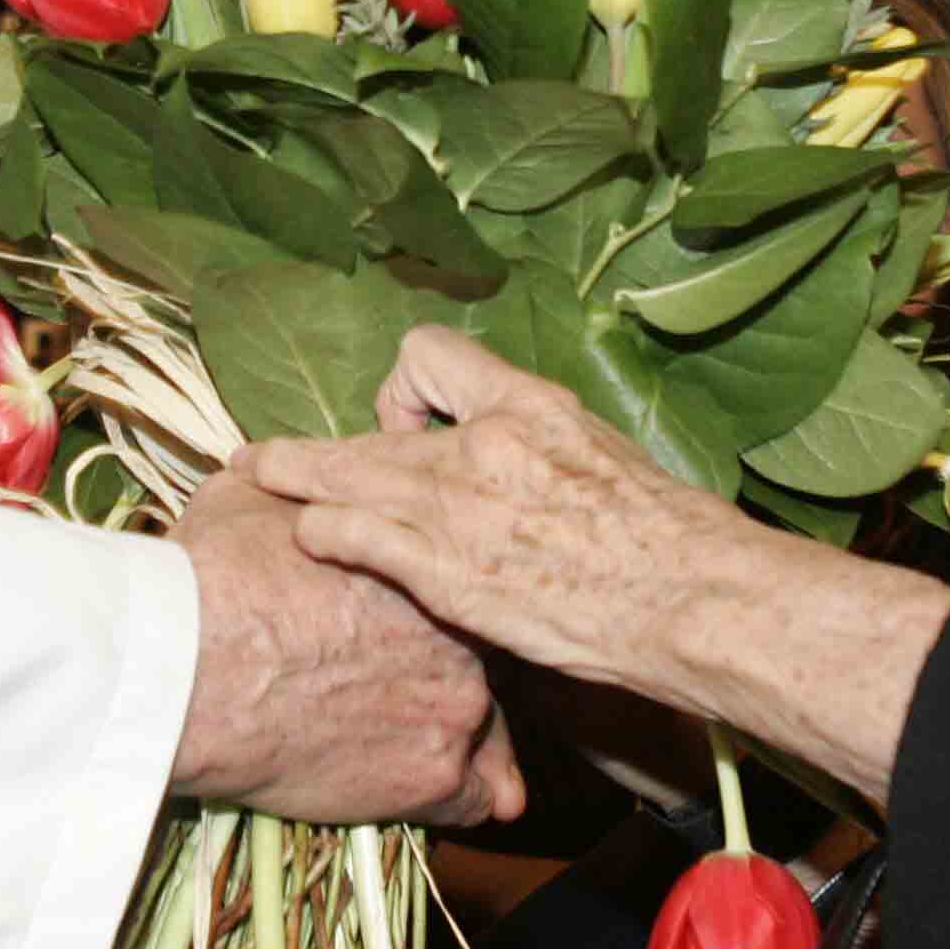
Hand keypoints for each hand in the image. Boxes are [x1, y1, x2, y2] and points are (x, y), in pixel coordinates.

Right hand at [169, 466, 523, 826]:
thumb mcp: (251, 498)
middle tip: (400, 689)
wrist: (192, 666)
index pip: (458, 585)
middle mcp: (462, 629)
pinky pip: (473, 798)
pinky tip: (427, 796)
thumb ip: (292, 492)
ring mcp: (456, 705)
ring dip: (450, 738)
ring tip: (411, 749)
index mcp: (427, 559)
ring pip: (480, 729)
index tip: (408, 627)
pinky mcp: (434, 777)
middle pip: (476, 657)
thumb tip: (273, 472)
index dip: (433, 611)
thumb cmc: (219, 575)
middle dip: (442, 673)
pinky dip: (455, 799)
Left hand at [242, 326, 747, 698]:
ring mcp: (459, 509)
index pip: (427, 353)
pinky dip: (325, 533)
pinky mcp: (448, 574)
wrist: (687, 595)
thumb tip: (516, 457)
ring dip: (299, 481)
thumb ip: (540, 442)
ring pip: (345, 477)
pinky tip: (309, 539)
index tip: (412, 426)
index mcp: (527, 404)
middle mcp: (482, 445)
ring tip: (262, 481)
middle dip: (314, 448)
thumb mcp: (600, 448)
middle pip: (368, 428)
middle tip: (268, 457)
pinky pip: (356, 536)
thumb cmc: (666, 532)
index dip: (406, 390)